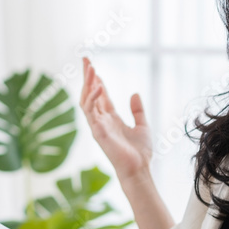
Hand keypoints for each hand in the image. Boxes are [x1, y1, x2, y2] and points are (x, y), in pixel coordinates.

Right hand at [80, 57, 151, 180]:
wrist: (139, 169)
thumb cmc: (140, 152)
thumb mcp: (143, 125)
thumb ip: (137, 110)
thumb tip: (134, 94)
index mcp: (110, 118)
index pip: (100, 94)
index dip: (96, 79)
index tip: (92, 65)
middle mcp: (101, 120)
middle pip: (90, 93)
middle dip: (87, 76)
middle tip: (86, 59)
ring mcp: (97, 125)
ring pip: (86, 99)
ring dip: (87, 83)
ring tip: (91, 68)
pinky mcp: (97, 131)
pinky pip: (90, 111)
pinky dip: (93, 97)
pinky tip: (99, 85)